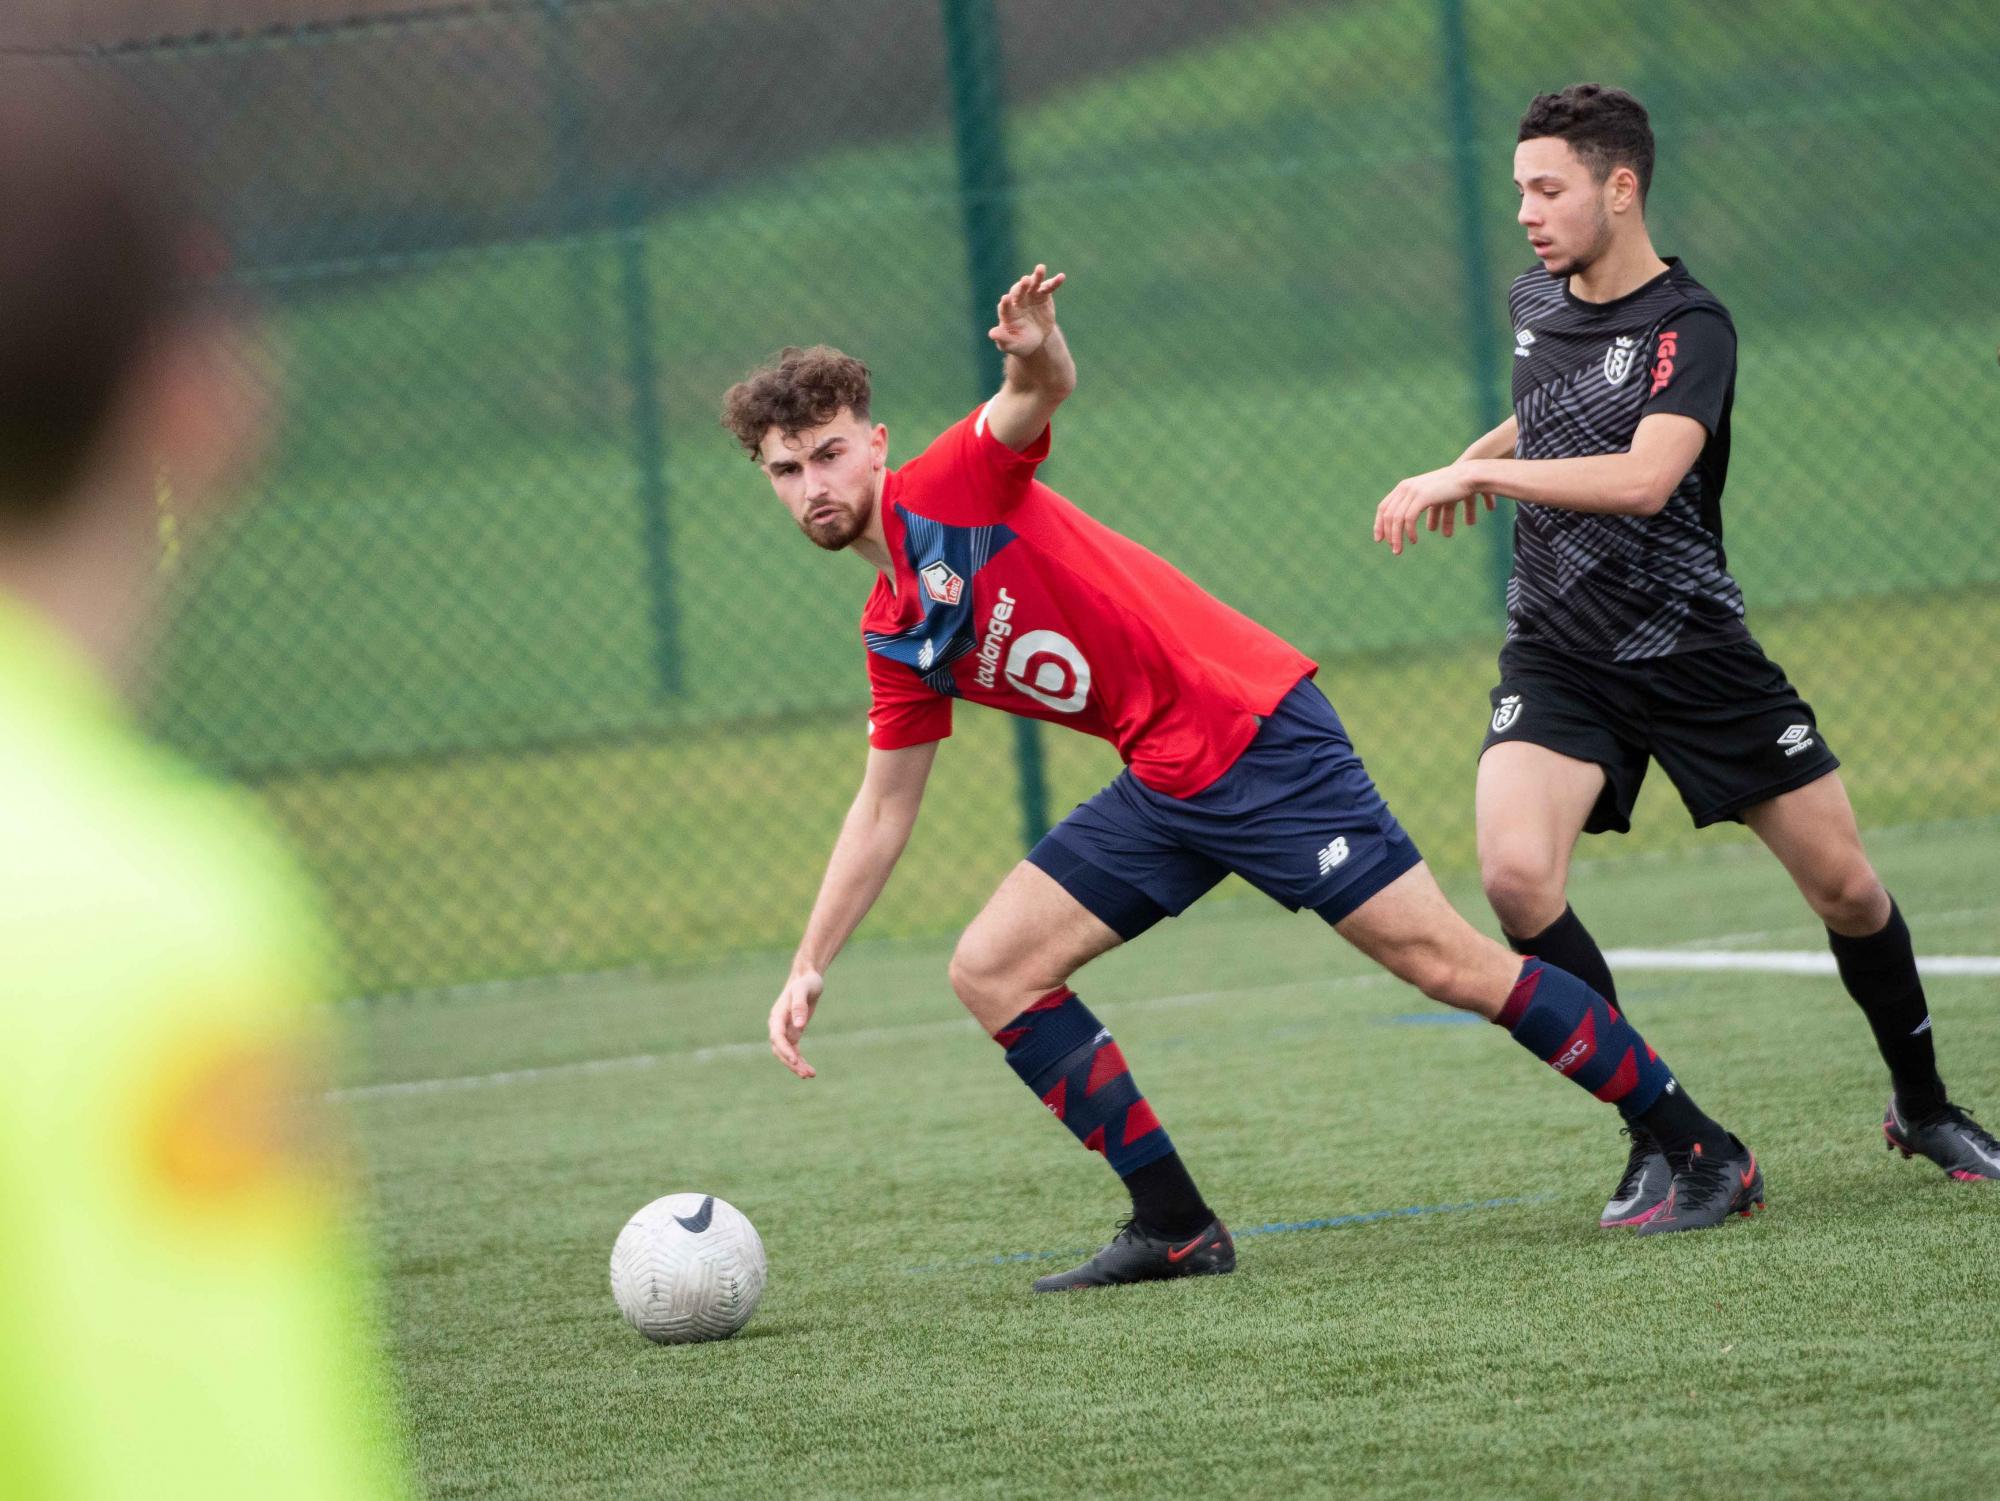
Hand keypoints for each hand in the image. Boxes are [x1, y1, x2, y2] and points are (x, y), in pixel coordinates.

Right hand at [768, 968, 823, 1078]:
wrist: (807, 977)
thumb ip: (800, 1006)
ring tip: (810, 1075)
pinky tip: (808, 1070)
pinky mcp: (793, 1032)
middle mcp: (778, 1025)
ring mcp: (785, 1030)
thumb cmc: (806, 982)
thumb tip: (799, 1024)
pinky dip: (799, 1061)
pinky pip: (793, 1051)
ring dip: (796, 1065)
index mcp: (777, 1016)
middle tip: (806, 1074)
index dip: (785, 1050)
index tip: (795, 1060)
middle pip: (780, 1049)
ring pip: (786, 1053)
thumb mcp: (804, 990)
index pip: (777, 1037)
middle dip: (791, 1063)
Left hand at [988, 264, 1065, 358]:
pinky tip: (1061, 277)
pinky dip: (1054, 282)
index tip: (1005, 299)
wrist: (1035, 338)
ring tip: (1041, 268)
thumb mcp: (1012, 344)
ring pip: (1033, 284)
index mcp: (1007, 313)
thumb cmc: (1020, 342)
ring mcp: (1030, 296)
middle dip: (1021, 287)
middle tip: (1025, 280)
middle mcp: (1017, 301)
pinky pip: (1049, 287)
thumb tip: (992, 334)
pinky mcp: (1043, 295)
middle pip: (1018, 291)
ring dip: (1037, 277)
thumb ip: (1003, 339)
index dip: (1005, 303)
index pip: (1005, 307)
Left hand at [1373, 464, 1492, 554]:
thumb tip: (1412, 520)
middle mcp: (1405, 487)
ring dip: (1396, 537)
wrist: (1466, 476)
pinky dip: (1409, 531)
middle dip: (1388, 534)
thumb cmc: (1452, 487)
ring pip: (1396, 518)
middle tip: (1393, 549)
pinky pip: (1409, 518)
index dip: (1379, 524)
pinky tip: (1413, 540)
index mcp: (1404, 486)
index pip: (1384, 507)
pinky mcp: (1422, 497)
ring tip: (1399, 550)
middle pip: (1387, 514)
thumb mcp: (1431, 494)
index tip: (1380, 539)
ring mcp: (1413, 491)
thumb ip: (1420, 503)